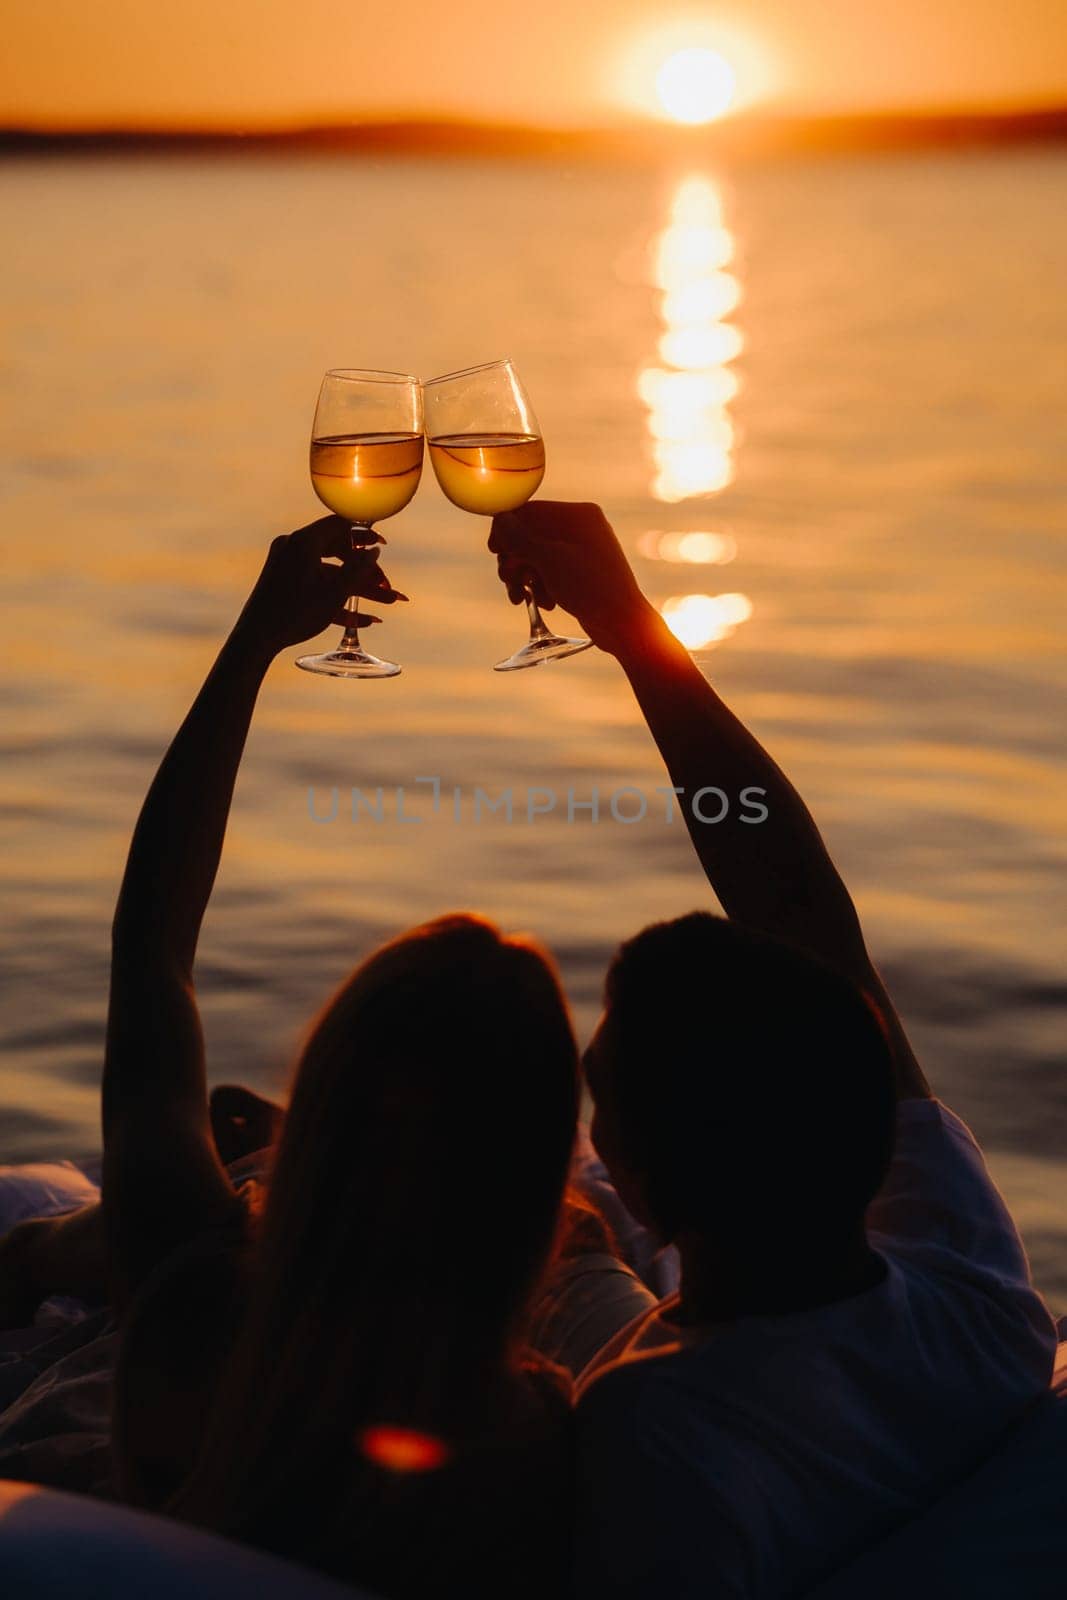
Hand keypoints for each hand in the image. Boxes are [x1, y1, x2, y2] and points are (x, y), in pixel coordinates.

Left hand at [233, 516, 407, 659]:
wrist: (256, 637)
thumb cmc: (295, 613)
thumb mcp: (335, 591)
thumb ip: (359, 568)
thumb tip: (375, 550)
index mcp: (303, 541)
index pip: (339, 524)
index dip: (364, 533)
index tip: (382, 543)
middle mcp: (293, 547)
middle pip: (338, 550)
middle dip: (365, 570)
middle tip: (386, 582)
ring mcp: (287, 565)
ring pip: (331, 573)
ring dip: (358, 588)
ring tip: (387, 602)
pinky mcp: (284, 584)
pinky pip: (317, 586)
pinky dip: (338, 599)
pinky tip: (363, 620)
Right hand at [488, 501, 653, 654]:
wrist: (622, 623)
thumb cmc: (589, 587)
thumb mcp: (548, 560)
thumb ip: (519, 538)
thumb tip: (500, 519)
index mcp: (577, 515)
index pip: (529, 512)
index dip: (507, 531)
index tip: (495, 552)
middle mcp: (581, 527)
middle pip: (530, 536)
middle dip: (515, 560)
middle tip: (509, 581)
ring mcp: (582, 550)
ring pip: (537, 556)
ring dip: (525, 577)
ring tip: (521, 598)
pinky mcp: (581, 572)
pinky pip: (550, 571)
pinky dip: (541, 585)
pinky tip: (544, 604)